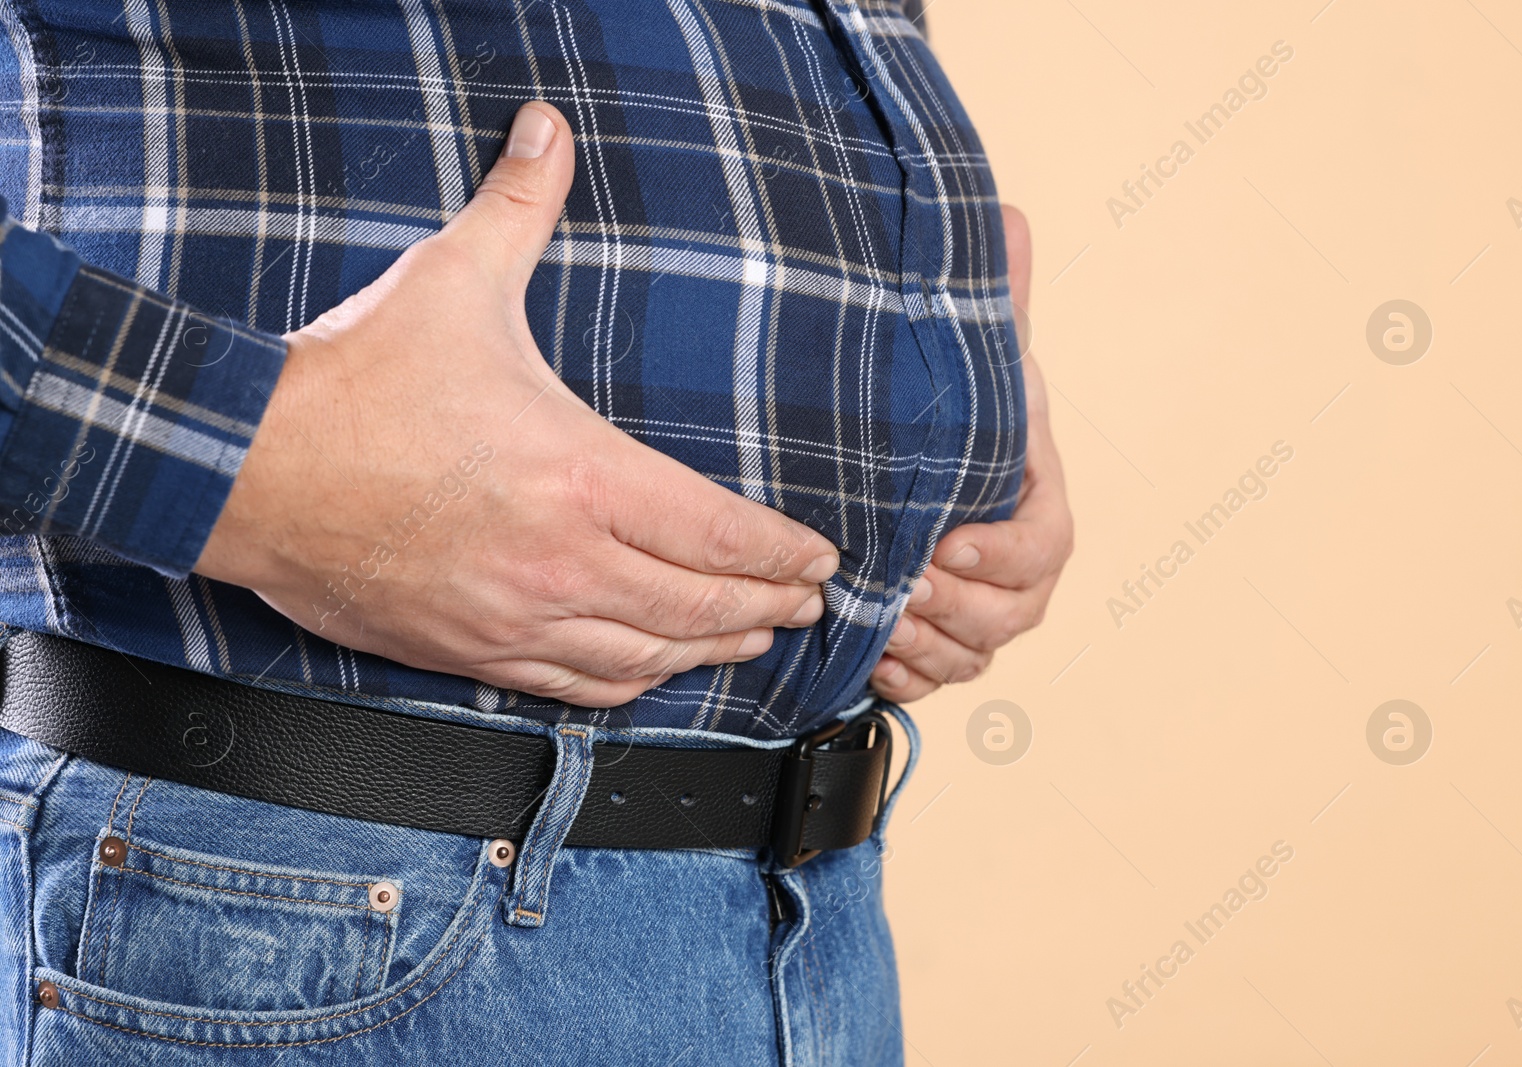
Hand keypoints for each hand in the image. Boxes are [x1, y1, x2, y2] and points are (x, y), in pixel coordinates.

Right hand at [197, 103, 838, 707]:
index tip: (821, 558)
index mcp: (581, 478)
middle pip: (700, 605)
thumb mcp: (451, 282)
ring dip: (714, 649)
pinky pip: (577, 687)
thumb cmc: (350, 386)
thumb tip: (546, 129)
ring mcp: (516, 618)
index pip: (720, 533)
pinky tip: (655, 674)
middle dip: (768, 605)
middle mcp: (562, 563)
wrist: (243, 471)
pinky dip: (633, 684)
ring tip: (755, 638)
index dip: (783, 553)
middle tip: (810, 603)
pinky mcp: (471, 653)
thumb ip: (518, 208)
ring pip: (648, 657)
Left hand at [870, 205, 1072, 701]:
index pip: (1045, 544)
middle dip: (957, 609)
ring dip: (929, 646)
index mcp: (1032, 496)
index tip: (951, 544)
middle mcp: (1013, 560)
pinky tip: (874, 659)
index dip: (1005, 554)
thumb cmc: (939, 408)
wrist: (892, 457)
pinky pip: (939, 679)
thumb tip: (1012, 218)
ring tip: (880, 620)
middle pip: (1014, 614)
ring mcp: (980, 605)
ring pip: (976, 653)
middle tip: (901, 585)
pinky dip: (909, 676)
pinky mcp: (939, 638)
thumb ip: (990, 300)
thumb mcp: (963, 353)